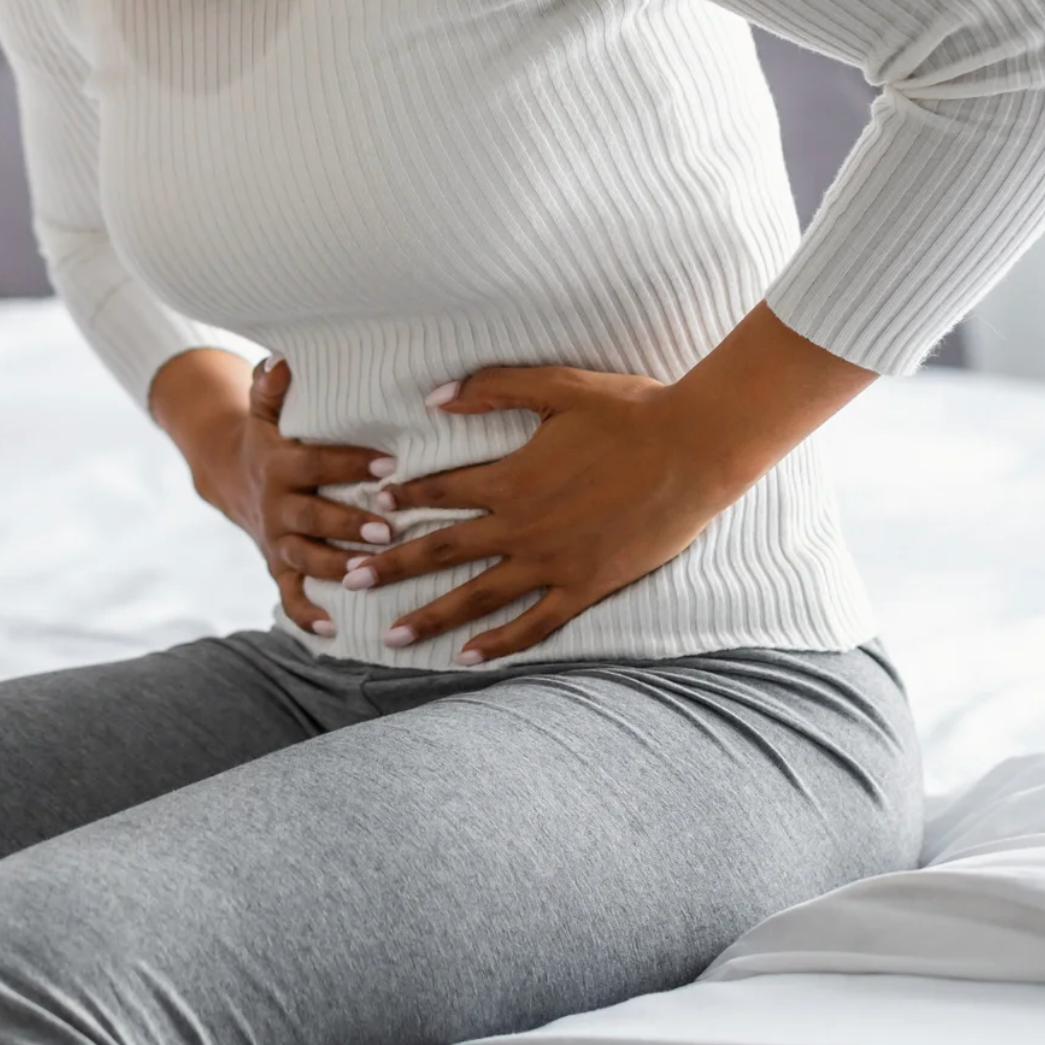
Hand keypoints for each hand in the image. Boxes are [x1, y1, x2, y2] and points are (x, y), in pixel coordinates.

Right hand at [194, 356, 396, 638]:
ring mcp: (277, 541)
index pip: (316, 462)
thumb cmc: (270, 436)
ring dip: (338, 568)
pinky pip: (290, 596)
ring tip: (371, 574)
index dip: (350, 463)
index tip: (391, 461)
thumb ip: (273, 385)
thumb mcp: (265, 408)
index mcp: (280, 464)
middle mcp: (277, 506)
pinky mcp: (278, 568)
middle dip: (348, 525)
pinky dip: (308, 615)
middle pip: (311, 517)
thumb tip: (282, 358)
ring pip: (306, 559)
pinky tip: (335, 630)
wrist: (230, 476)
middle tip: (389, 530)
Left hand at [337, 365, 734, 660]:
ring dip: (430, 617)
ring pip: (477, 596)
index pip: (439, 491)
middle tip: (348, 582)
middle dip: (391, 567)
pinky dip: (498, 643)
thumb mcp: (556, 386)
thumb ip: (491, 389)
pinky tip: (467, 658)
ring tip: (390, 637)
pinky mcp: (585, 586)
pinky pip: (533, 624)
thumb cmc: (631, 410)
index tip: (371, 510)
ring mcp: (553, 562)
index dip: (402, 501)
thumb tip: (432, 395)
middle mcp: (522, 526)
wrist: (696, 449)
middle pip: (442, 551)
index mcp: (511, 477)